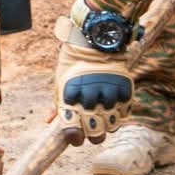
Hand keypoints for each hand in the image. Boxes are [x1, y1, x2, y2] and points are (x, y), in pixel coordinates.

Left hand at [54, 1, 134, 140]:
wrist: (94, 36)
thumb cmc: (73, 59)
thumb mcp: (61, 80)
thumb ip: (57, 103)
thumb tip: (50, 123)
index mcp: (70, 97)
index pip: (73, 129)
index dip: (74, 138)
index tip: (75, 138)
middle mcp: (90, 97)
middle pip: (95, 131)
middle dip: (93, 135)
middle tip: (93, 130)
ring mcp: (108, 92)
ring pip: (111, 122)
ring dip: (108, 123)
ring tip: (105, 117)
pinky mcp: (123, 86)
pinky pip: (125, 109)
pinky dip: (121, 110)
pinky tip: (115, 105)